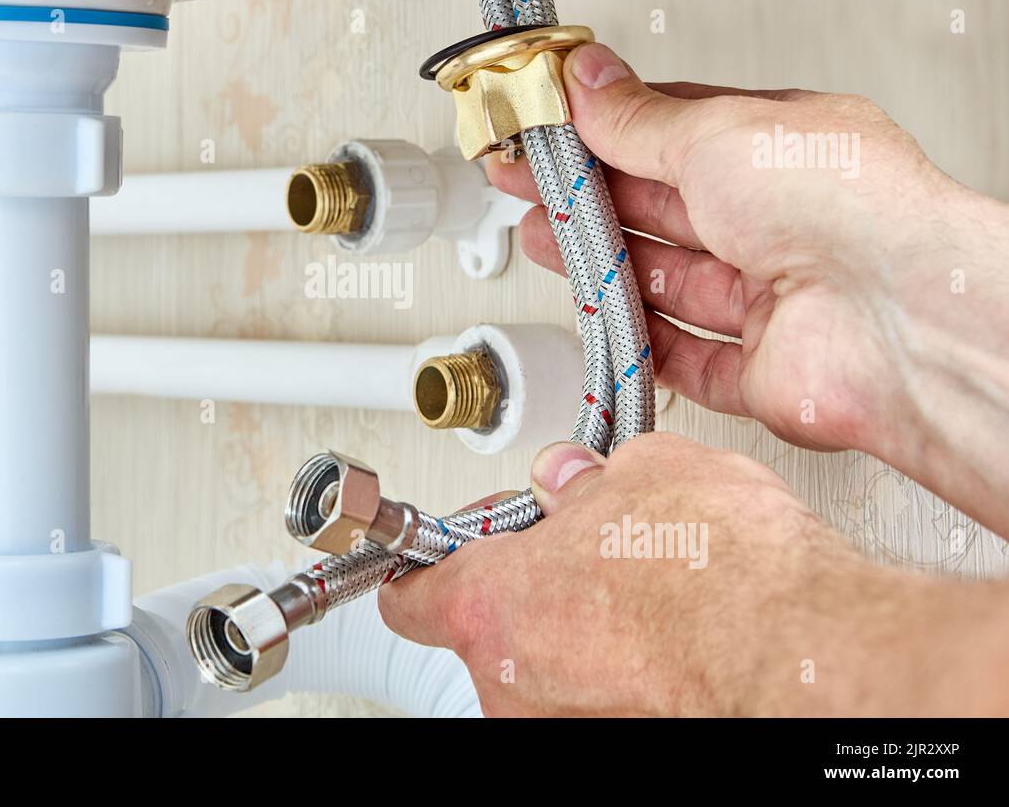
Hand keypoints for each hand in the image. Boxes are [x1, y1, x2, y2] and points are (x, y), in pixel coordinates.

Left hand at [379, 434, 1008, 716]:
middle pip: (487, 632)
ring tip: (643, 597)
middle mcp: (513, 683)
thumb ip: (585, 483)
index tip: (447, 552)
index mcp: (493, 605)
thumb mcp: (645, 475)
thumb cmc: (726, 571)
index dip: (430, 565)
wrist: (803, 647)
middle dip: (530, 589)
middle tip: (580, 554)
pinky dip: (619, 671)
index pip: (412, 594)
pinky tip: (670, 639)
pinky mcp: (616, 741)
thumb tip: (572, 483)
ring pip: (546, 670)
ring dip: (578, 633)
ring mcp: (564, 726)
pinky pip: (597, 697)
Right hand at [488, 43, 1008, 533]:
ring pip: (665, 280)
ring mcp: (771, 299)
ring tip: (544, 239)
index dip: (606, 129)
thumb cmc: (845, 209)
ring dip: (601, 261)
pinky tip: (600, 317)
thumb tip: (588, 80)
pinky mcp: (760, 369)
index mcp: (781, 150)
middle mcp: (780, 222)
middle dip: (589, 196)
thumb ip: (638, 118)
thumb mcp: (717, 133)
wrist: (898, 324)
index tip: (551, 127)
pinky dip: (639, 340)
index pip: (676, 132)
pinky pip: (684, 357)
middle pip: (662, 209)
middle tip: (526, 182)